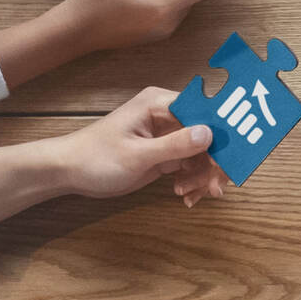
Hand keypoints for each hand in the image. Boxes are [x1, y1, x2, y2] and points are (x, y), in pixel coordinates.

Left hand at [48, 87, 227, 202]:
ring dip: (203, 175)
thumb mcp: (137, 154)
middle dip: (214, 162)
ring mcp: (167, 134)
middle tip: (217, 187)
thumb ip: (174, 145)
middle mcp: (168, 114)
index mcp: (160, 103)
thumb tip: (210, 133)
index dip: (222, 132)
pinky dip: (193, 180)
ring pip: (202, 152)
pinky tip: (187, 196)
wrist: (68, 173)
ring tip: (195, 195)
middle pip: (207, 134)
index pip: (203, 110)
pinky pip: (190, 164)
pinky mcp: (165, 153)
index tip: (232, 157)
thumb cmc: (96, 158)